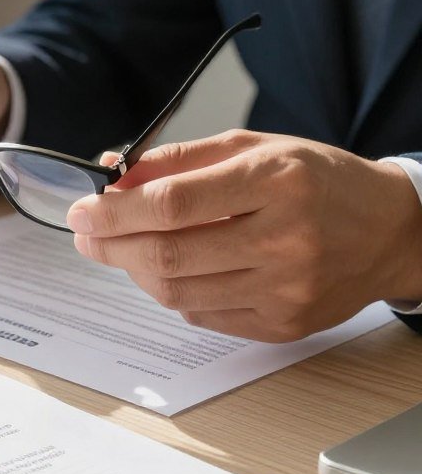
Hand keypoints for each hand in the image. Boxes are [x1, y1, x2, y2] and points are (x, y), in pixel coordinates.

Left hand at [67, 130, 421, 341]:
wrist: (391, 232)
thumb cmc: (317, 181)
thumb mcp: (254, 148)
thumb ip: (181, 159)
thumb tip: (113, 173)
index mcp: (275, 181)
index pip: (173, 202)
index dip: (114, 210)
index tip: (82, 210)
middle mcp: (283, 239)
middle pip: (168, 254)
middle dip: (110, 245)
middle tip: (85, 235)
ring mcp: (285, 289)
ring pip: (178, 292)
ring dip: (135, 270)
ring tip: (124, 249)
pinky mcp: (283, 325)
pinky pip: (202, 316)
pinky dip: (175, 292)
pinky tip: (174, 270)